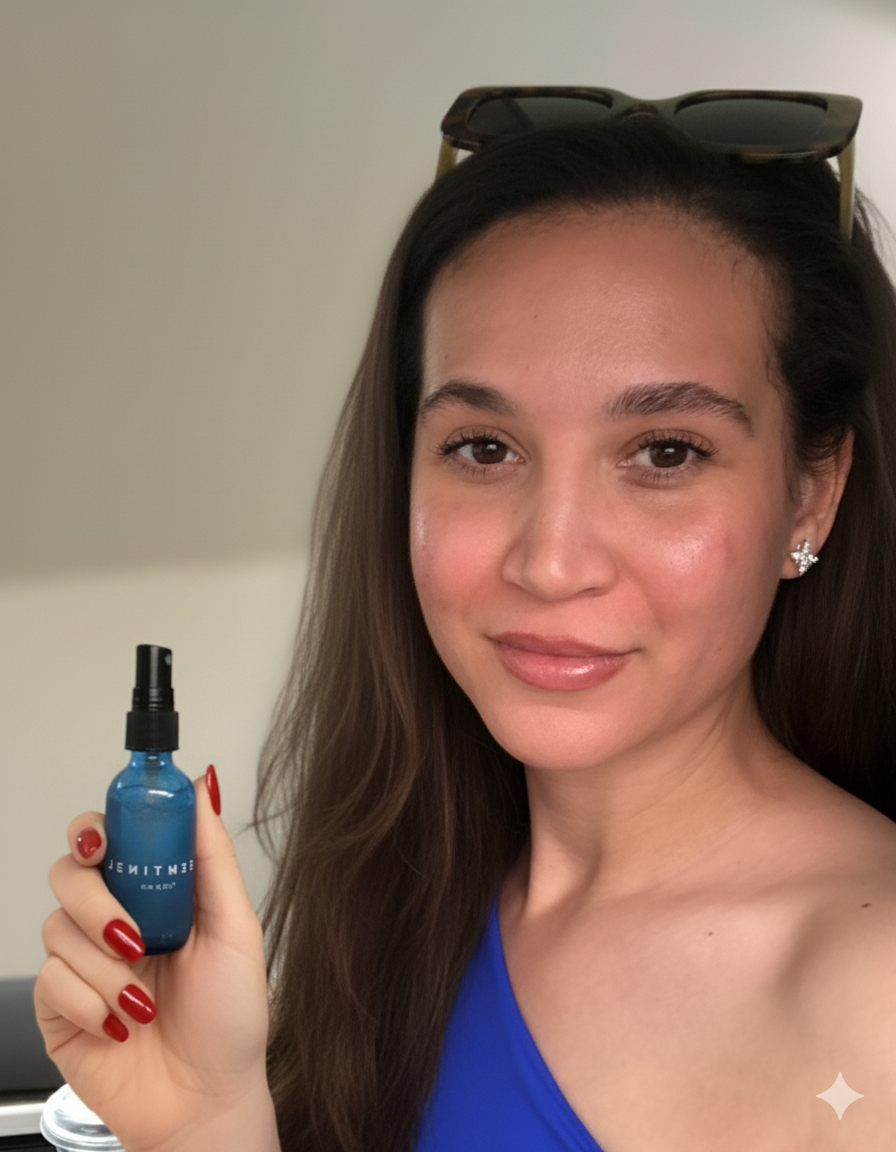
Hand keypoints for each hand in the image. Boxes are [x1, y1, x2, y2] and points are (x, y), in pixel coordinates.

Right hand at [35, 767, 278, 1151]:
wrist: (207, 1102)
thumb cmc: (231, 1019)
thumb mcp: (237, 929)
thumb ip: (212, 856)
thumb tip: (202, 787)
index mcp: (158, 893)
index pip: (114, 835)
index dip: (102, 825)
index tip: (106, 836)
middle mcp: (116, 919)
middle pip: (71, 871)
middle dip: (97, 899)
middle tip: (132, 933)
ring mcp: (85, 962)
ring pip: (58, 926)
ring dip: (105, 965)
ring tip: (142, 997)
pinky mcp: (59, 1007)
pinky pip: (50, 979)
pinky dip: (88, 1000)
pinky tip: (120, 1023)